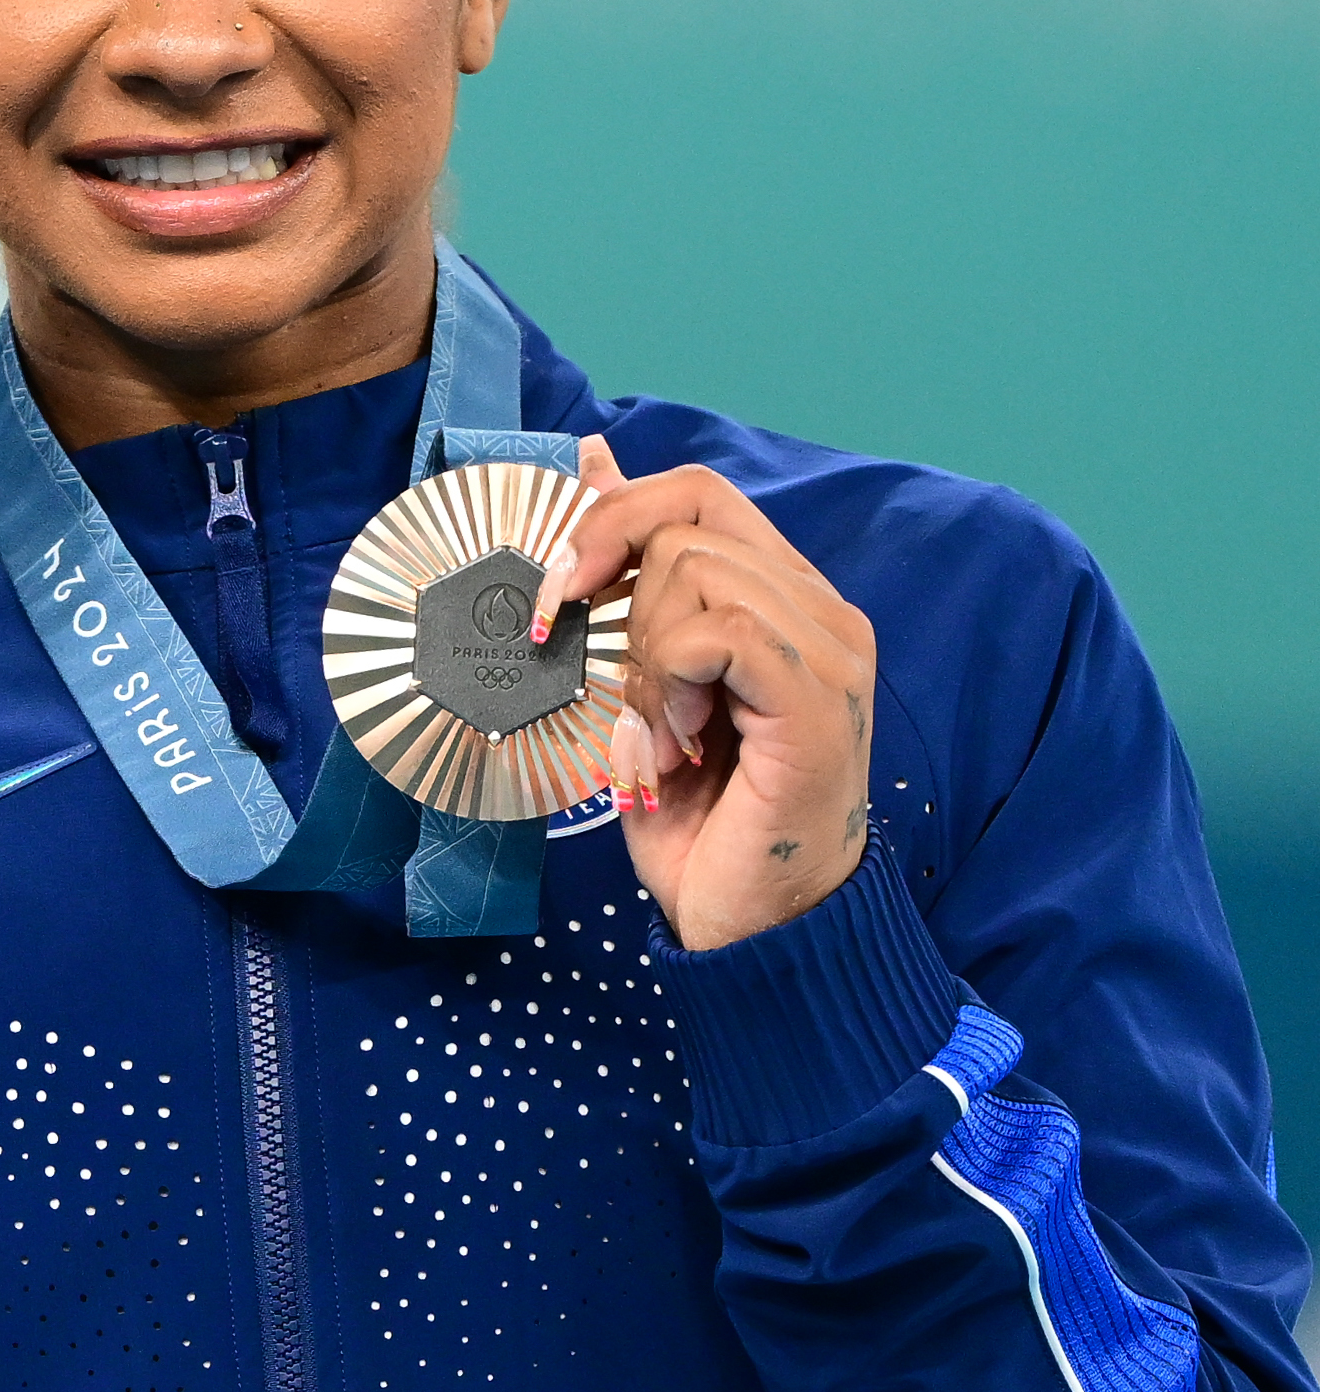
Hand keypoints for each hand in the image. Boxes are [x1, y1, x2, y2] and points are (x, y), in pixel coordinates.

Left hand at [532, 439, 875, 951]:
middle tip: (605, 672)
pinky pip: (722, 629)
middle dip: (613, 581)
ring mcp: (830, 653)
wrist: (754, 932)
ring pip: (696, 566)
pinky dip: (672, 677)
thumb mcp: (640, 682)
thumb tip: (588, 459)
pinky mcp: (817, 700)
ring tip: (663, 729)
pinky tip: (680, 738)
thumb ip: (626, 577)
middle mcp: (822, 612)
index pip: (697, 493)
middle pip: (688, 513)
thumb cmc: (701, 822)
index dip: (612, 519)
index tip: (560, 594)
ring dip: (646, 650)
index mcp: (787, 599)